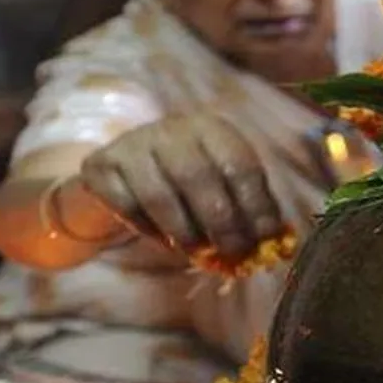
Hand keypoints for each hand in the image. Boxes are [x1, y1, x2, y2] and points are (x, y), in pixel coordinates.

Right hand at [80, 112, 283, 259]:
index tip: (265, 239)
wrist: (126, 174)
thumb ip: (249, 211)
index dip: (256, 206)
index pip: (240, 165)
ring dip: (184, 232)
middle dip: (221, 223)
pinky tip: (163, 239)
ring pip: (160, 196)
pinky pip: (126, 206)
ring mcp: (133, 144)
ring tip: (199, 252)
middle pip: (200, 178)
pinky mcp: (101, 166)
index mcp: (213, 129)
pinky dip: (148, 230)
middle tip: (233, 253)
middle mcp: (172, 129)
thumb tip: (281, 246)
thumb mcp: (224, 188)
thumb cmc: (189, 186)